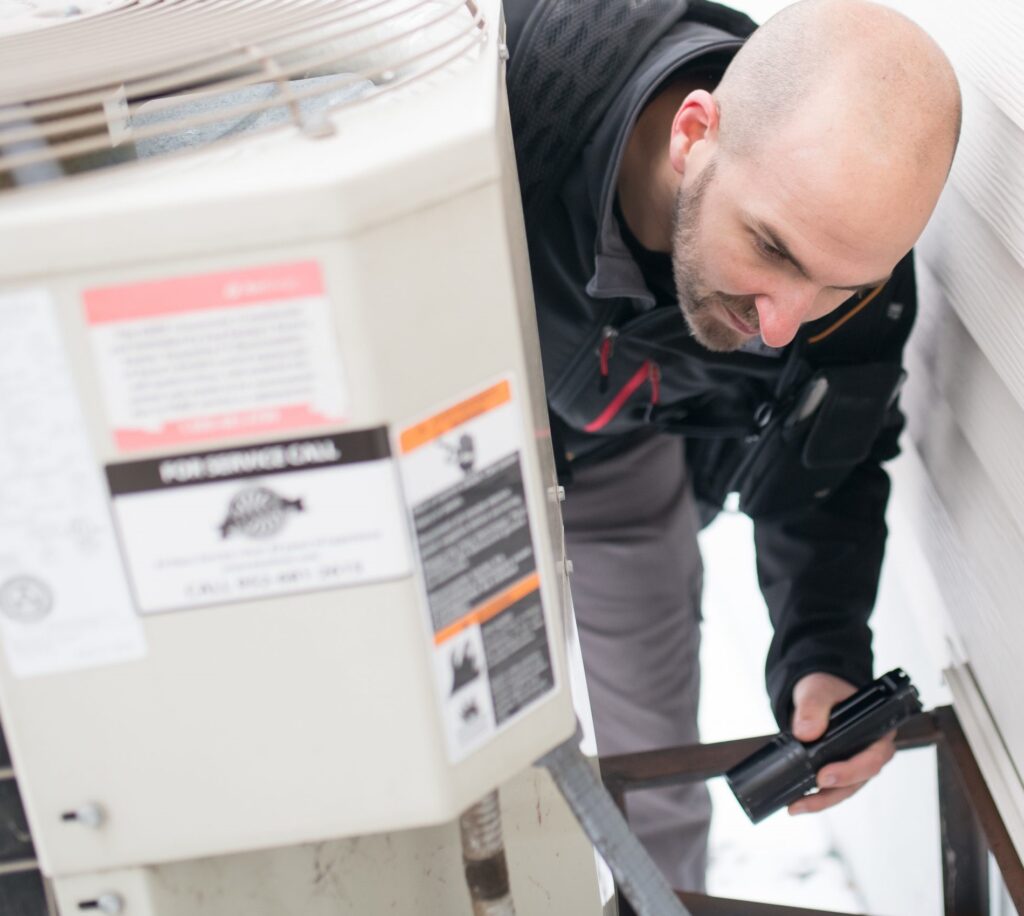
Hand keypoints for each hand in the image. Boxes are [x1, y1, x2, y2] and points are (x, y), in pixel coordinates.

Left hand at [787, 672, 895, 814]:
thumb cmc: (825, 689)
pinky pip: (832, 789)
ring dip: (821, 801)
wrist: (816, 693)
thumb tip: (805, 732)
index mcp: (878, 731)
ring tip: (796, 807)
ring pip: (845, 790)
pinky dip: (816, 797)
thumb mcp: (818, 691)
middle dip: (833, 791)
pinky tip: (797, 802)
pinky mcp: (840, 770)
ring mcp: (856, 763)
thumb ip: (813, 708)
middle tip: (807, 796)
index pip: (874, 757)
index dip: (851, 770)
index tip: (824, 776)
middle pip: (860, 779)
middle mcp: (872, 752)